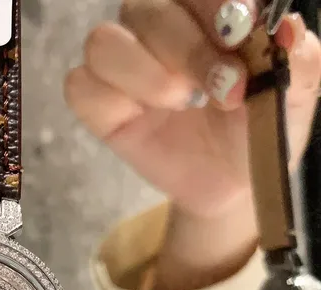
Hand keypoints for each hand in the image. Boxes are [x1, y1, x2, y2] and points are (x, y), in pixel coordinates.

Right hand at [65, 0, 320, 220]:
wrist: (232, 182)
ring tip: (182, 102)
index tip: (240, 33)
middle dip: (188, 48)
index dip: (213, 3)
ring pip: (103, 42)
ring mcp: (124, 67)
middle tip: (226, 89)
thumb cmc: (258, 128)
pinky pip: (80, 86)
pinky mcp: (100, 106)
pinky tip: (142, 116)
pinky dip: (108, 99)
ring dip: (144, 73)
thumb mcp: (295, 96)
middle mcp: (159, 29)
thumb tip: (287, 31)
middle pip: (146, 7)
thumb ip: (300, 60)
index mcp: (206, 13)